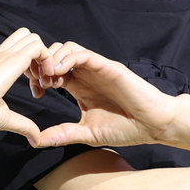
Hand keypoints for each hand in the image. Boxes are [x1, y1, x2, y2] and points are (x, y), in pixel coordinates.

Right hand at [0, 27, 48, 138]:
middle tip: (41, 81)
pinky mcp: (12, 59)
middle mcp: (1, 55)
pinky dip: (47, 60)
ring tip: (42, 81)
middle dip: (41, 58)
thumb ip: (22, 125)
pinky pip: (38, 47)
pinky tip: (42, 81)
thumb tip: (35, 139)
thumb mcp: (4, 118)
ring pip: (34, 39)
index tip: (35, 88)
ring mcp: (6, 55)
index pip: (19, 49)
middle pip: (27, 37)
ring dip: (45, 58)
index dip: (34, 66)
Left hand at [27, 42, 183, 148]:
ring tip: (48, 78)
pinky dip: (68, 58)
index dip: (39, 77)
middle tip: (39, 83)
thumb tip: (36, 141)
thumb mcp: (86, 133)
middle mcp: (86, 74)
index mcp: (79, 86)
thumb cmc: (126, 128)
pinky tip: (60, 72)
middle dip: (42, 65)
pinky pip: (84, 54)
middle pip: (55, 54)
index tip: (36, 92)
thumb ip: (62, 134)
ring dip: (53, 59)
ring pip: (67, 48)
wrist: (153, 125)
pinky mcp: (107, 67)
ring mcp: (96, 69)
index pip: (51, 71)